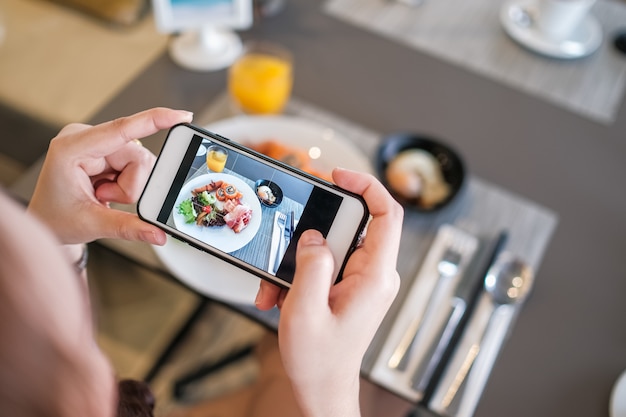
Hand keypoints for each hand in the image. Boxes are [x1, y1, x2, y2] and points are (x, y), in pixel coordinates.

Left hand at [28, 107, 192, 244]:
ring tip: (103, 195)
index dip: (155, 120)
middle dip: (130, 185)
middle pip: (137, 156)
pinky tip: (106, 189)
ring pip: (140, 162)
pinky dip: (127, 183)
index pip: (122, 129)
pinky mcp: (106, 149)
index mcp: (72, 148)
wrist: (45, 222)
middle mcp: (86, 137)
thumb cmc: (55, 219)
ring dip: (129, 186)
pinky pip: (135, 164)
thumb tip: (158, 233)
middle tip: (104, 198)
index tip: (182, 116)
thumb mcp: (92, 225)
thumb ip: (128, 228)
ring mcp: (97, 142)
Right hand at [255, 168, 403, 416]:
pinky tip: (279, 296)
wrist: (323, 388)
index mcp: (375, 277)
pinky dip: (298, 274)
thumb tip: (314, 235)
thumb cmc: (319, 360)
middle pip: (354, 224)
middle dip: (315, 224)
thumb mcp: (305, 311)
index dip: (367, 185)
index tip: (338, 175)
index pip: (387, 214)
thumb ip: (311, 266)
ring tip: (276, 284)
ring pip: (332, 245)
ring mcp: (363, 280)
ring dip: (298, 259)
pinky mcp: (349, 286)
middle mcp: (375, 274)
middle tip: (289, 224)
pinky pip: (324, 264)